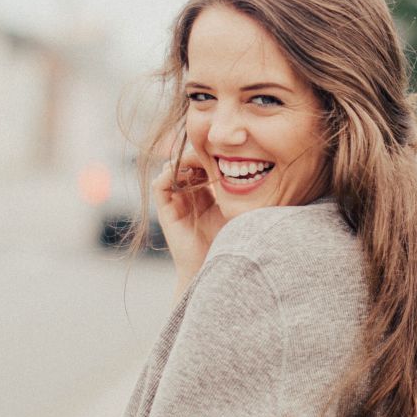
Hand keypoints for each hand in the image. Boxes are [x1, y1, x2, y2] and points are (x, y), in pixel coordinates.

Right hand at [154, 140, 226, 294]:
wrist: (215, 267)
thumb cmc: (232, 240)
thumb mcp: (237, 208)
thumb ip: (238, 190)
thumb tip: (256, 165)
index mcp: (206, 195)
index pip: (202, 165)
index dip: (209, 155)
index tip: (223, 149)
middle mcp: (189, 197)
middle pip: (187, 164)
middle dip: (196, 154)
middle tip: (209, 149)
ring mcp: (176, 203)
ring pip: (172, 170)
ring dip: (183, 161)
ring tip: (199, 160)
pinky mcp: (165, 210)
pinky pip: (160, 184)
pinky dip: (169, 173)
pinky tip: (187, 172)